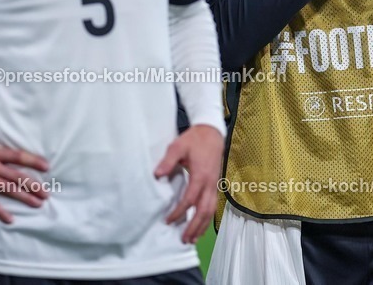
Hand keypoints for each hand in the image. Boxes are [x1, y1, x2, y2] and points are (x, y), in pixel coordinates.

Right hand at [0, 128, 49, 223]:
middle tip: (46, 193)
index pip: (18, 156)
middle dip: (34, 185)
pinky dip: (1, 210)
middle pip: (18, 176)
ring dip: (24, 197)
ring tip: (37, 204)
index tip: (47, 166)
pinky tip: (10, 218)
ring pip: (8, 189)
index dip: (34, 161)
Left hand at [154, 124, 223, 243]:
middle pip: (203, 210)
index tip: (168, 220)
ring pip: (210, 211)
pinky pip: (213, 206)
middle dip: (194, 226)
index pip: (189, 199)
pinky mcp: (215, 185)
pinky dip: (207, 218)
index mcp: (200, 175)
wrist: (212, 133)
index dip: (179, 212)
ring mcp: (214, 185)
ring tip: (193, 239)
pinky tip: (200, 226)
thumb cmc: (194, 140)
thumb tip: (157, 175)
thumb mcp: (178, 146)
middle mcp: (209, 183)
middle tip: (184, 239)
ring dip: (202, 226)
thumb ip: (168, 161)